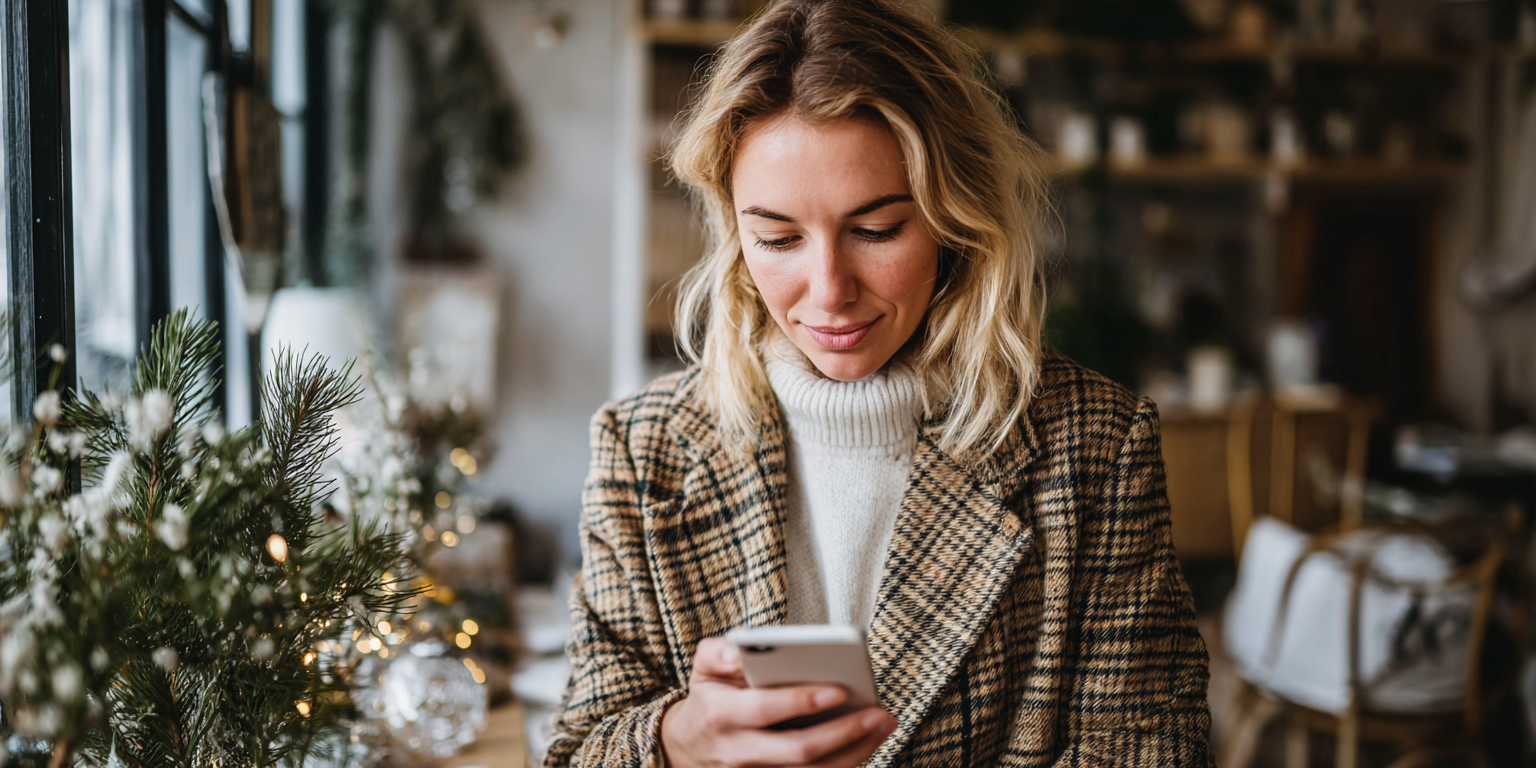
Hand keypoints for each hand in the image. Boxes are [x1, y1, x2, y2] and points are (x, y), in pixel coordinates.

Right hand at [659, 637, 897, 767]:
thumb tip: (739, 650)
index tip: (838, 689)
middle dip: (843, 732)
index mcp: (721, 714)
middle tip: (877, 712)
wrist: (688, 748)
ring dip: (855, 751)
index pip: (764, 709)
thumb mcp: (703, 668)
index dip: (801, 701)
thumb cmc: (710, 698)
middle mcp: (740, 751)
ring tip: (883, 724)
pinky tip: (868, 742)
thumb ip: (718, 652)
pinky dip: (845, 762)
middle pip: (797, 750)